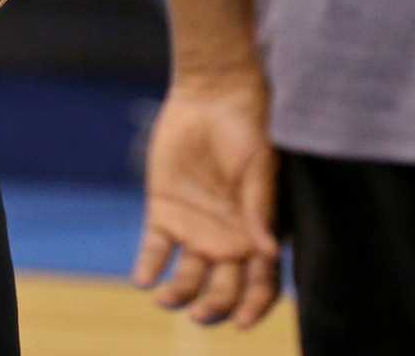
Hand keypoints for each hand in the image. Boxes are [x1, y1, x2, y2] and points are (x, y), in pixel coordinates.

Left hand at [132, 72, 281, 329]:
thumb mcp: (261, 166)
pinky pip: (155, 251)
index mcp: (258, 233)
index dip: (255, 306)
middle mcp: (228, 240)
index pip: (262, 283)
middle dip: (214, 308)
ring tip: (166, 298)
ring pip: (187, 279)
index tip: (242, 321)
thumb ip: (261, 209)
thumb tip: (270, 254)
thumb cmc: (249, 126)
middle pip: (223, 291)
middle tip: (201, 312)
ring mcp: (195, 229)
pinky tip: (143, 279)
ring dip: (178, 296)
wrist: (212, 92)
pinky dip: (148, 268)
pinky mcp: (164, 213)